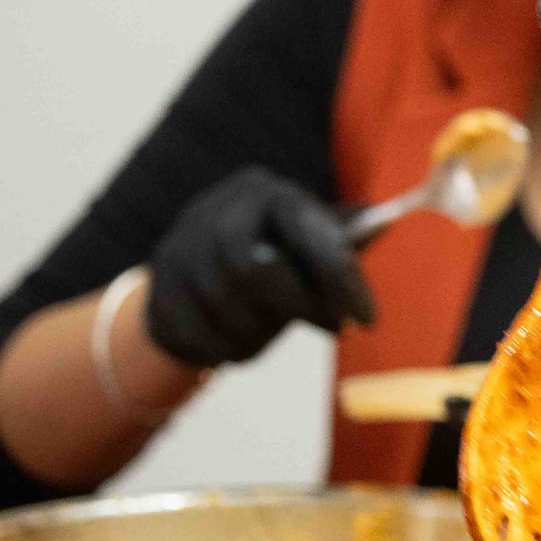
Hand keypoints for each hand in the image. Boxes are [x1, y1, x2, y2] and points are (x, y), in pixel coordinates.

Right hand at [144, 167, 374, 368]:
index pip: (302, 228)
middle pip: (250, 269)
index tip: (367, 320)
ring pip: (221, 304)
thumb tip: (382, 222)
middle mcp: (216, 210)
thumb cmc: (275, 257)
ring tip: (276, 334)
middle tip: (332, 327)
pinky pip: (194, 331)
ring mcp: (180, 246)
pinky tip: (241, 346)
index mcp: (264, 193)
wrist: (196, 280)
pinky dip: (227, 348)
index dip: (337, 276)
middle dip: (296, 306)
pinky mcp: (158, 285)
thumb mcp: (309, 241)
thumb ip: (340, 242)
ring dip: (259, 332)